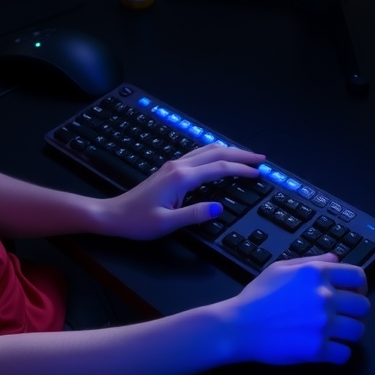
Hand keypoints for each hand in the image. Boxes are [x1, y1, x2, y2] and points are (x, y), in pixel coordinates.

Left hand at [101, 144, 265, 240]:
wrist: (113, 214)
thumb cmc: (138, 221)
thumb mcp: (167, 223)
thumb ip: (194, 215)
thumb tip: (219, 208)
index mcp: (181, 178)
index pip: (219, 168)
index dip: (241, 169)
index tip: (258, 173)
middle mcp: (178, 166)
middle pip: (215, 153)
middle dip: (240, 154)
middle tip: (260, 159)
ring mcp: (173, 166)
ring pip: (206, 151)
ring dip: (228, 151)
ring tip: (246, 156)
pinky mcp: (169, 170)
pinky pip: (198, 155)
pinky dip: (215, 155)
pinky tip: (219, 159)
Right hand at [227, 255, 369, 364]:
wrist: (240, 325)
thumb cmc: (257, 296)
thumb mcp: (280, 268)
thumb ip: (311, 262)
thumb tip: (335, 259)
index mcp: (316, 274)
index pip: (358, 276)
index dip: (359, 286)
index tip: (352, 293)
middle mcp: (324, 297)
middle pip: (363, 306)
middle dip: (354, 311)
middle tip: (341, 314)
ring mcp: (323, 325)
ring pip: (358, 331)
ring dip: (347, 332)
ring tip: (332, 332)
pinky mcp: (318, 349)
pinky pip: (345, 354)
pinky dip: (338, 353)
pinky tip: (326, 347)